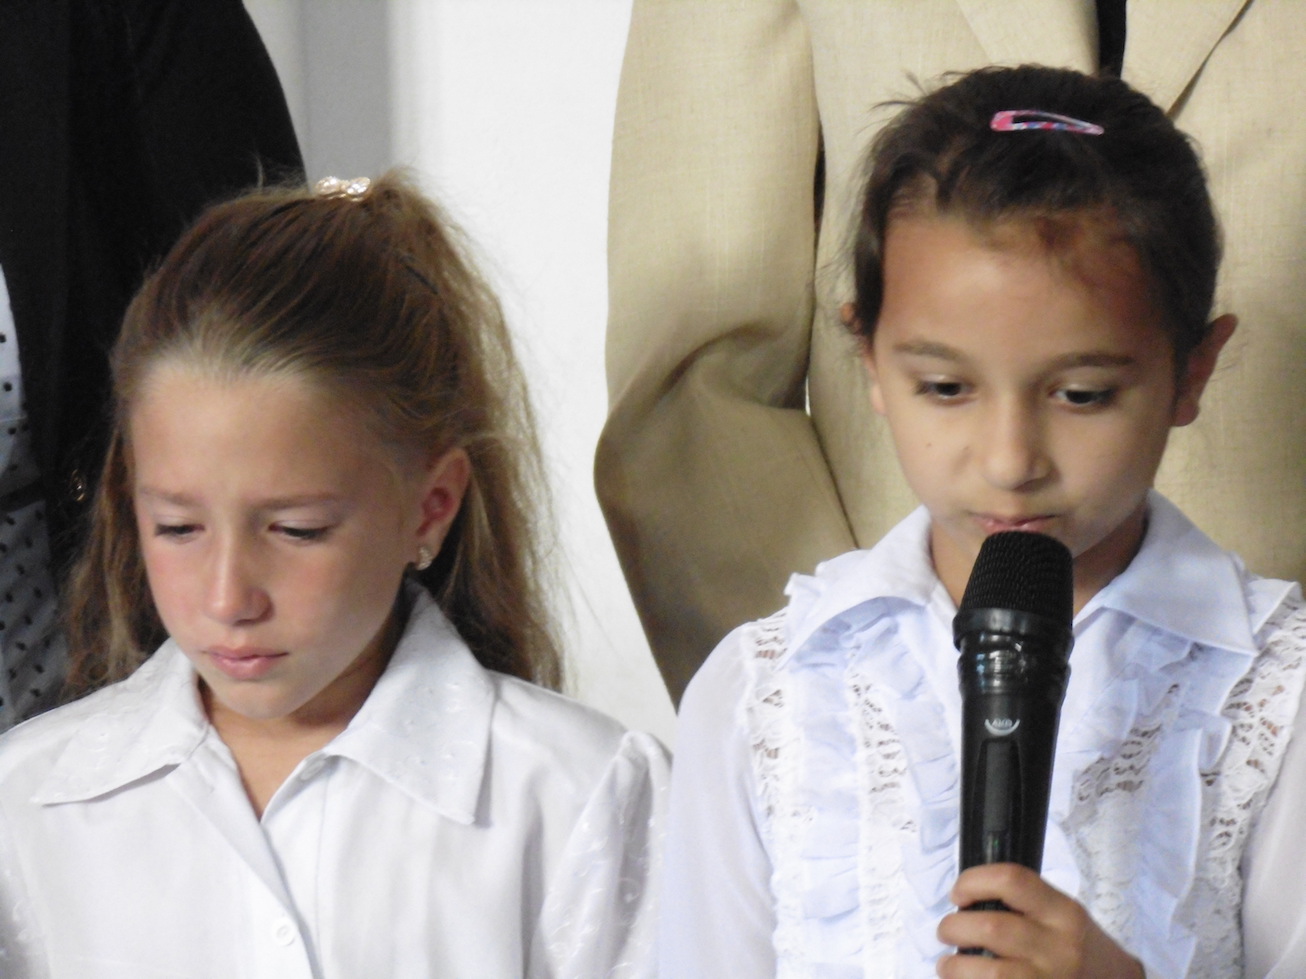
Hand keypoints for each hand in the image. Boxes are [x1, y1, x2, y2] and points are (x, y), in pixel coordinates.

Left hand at [935, 864, 1143, 978]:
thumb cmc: (1079, 947)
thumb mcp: (1062, 916)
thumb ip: (1023, 905)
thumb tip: (964, 902)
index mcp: (1063, 913)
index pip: (1012, 880)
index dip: (973, 881)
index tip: (958, 894)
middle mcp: (1060, 947)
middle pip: (992, 927)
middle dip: (954, 927)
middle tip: (947, 931)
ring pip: (990, 971)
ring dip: (955, 967)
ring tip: (948, 965)